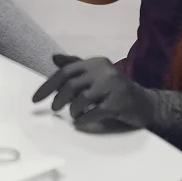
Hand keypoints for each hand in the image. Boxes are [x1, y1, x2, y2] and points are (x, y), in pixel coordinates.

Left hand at [33, 54, 181, 142]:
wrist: (146, 103)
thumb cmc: (115, 89)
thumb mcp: (96, 73)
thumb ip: (75, 66)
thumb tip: (53, 58)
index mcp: (94, 62)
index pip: (65, 72)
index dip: (48, 85)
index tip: (35, 99)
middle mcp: (103, 71)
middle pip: (71, 85)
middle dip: (58, 98)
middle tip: (53, 108)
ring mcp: (112, 86)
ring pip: (81, 98)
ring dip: (72, 109)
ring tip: (72, 114)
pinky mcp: (119, 103)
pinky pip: (95, 112)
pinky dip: (84, 119)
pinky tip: (80, 123)